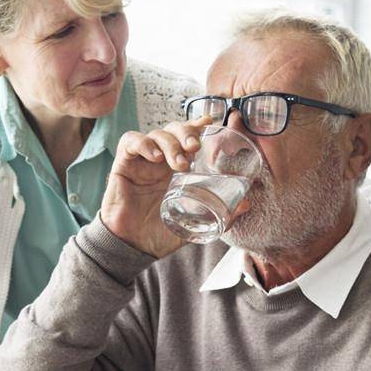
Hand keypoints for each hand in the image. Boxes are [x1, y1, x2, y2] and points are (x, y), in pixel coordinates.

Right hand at [100, 118, 210, 257]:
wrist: (133, 247)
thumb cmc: (159, 235)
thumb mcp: (195, 224)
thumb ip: (221, 215)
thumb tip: (247, 204)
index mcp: (175, 169)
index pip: (187, 138)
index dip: (197, 126)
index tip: (210, 123)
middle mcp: (159, 161)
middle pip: (173, 130)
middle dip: (186, 132)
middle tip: (194, 147)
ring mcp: (141, 162)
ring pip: (155, 133)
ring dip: (169, 143)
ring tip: (177, 163)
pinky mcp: (123, 165)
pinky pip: (130, 141)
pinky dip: (143, 144)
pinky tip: (154, 157)